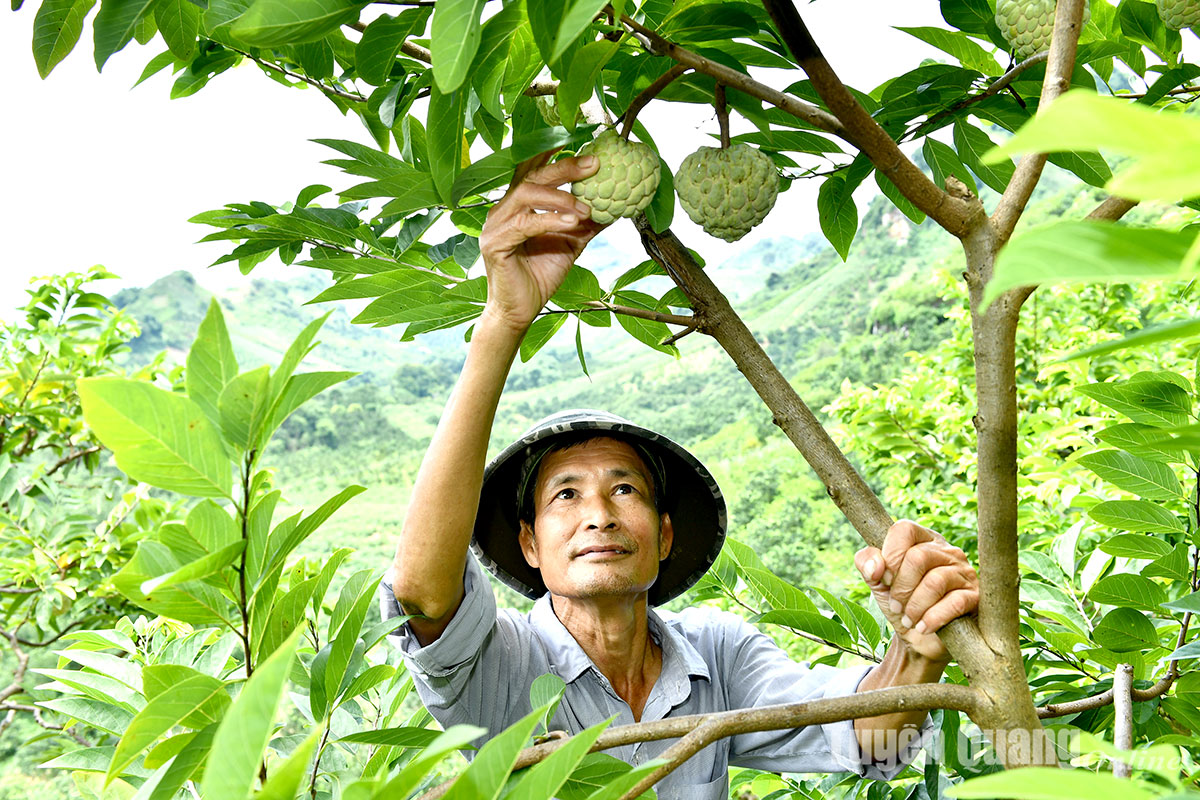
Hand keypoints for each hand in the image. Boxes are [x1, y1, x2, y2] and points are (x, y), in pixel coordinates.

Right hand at [478, 152, 603, 331]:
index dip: (553, 151)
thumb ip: (587, 222)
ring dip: (560, 197)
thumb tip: (615, 206)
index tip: (582, 141)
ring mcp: (495, 225)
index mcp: (517, 205)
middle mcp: (503, 209)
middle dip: (565, 167)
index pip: (533, 169)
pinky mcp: (494, 243)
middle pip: (532, 175)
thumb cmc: (540, 275)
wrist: (520, 310)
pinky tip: (571, 222)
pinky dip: (549, 219)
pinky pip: (524, 224)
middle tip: (594, 164)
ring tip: (586, 207)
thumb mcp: (571, 242)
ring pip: (526, 194)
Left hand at [855, 520, 978, 663]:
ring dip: (915, 606)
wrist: (919, 641)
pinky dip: (932, 618)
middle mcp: (947, 551)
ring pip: (935, 582)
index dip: (889, 554)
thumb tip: (875, 566)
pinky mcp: (974, 596)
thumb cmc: (900, 604)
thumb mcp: (877, 581)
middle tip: (896, 606)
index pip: (904, 529)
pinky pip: (954, 603)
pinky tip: (923, 627)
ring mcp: (964, 572)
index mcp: (922, 540)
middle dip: (901, 588)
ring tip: (909, 620)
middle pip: (918, 557)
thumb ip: (866, 563)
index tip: (883, 579)